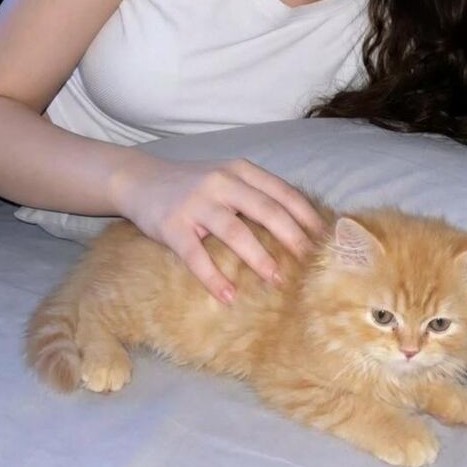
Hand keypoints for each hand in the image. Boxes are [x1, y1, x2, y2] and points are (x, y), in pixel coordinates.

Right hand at [110, 154, 325, 303]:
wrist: (141, 180)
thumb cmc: (194, 185)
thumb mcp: (228, 177)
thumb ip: (257, 193)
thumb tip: (301, 225)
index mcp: (240, 170)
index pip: (281, 192)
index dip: (305, 215)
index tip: (325, 238)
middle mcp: (221, 182)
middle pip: (265, 210)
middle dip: (291, 237)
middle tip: (310, 262)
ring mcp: (196, 204)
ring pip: (234, 232)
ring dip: (258, 258)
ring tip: (276, 280)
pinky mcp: (172, 227)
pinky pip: (196, 256)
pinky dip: (214, 278)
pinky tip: (228, 296)